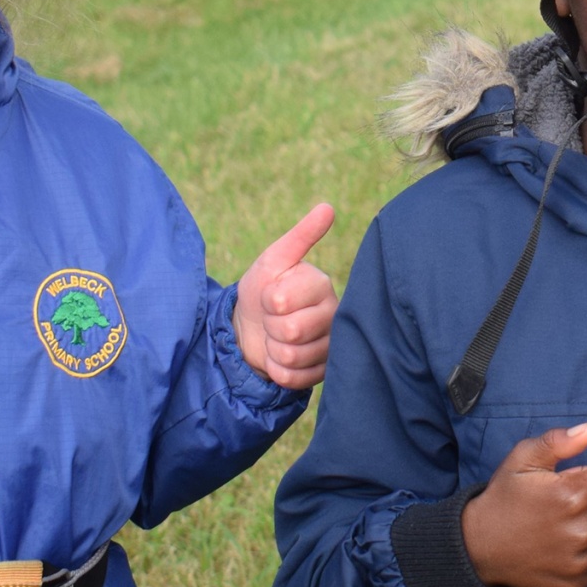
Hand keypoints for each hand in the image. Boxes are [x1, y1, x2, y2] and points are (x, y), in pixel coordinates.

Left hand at [234, 204, 338, 388]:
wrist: (252, 328)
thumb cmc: (262, 289)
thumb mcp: (274, 261)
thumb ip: (301, 237)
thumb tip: (328, 207)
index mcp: (321, 284)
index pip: (282, 301)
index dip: (266, 302)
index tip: (270, 296)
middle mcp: (334, 314)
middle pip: (289, 331)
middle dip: (269, 327)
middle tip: (273, 320)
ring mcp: (331, 345)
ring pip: (291, 357)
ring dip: (273, 350)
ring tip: (277, 338)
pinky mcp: (323, 372)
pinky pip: (293, 379)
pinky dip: (277, 371)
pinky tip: (281, 358)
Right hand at [462, 424, 586, 586]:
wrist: (480, 546)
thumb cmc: (504, 498)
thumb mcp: (522, 459)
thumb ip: (557, 441)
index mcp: (573, 495)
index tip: (575, 481)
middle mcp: (582, 530)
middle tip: (574, 502)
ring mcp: (580, 560)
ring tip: (571, 523)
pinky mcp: (578, 582)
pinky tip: (569, 544)